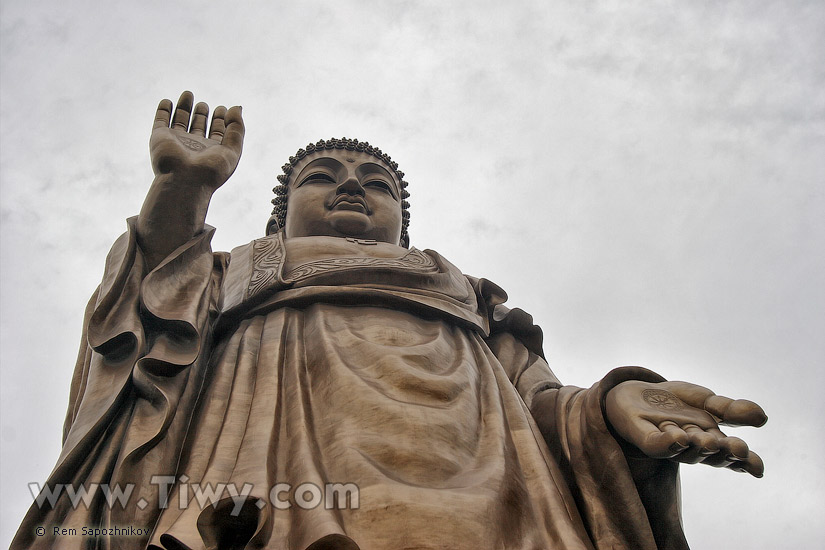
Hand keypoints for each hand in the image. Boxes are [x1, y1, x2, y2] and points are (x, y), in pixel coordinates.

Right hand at [149, 91, 243, 190]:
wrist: (184, 181)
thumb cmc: (211, 170)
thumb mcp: (233, 149)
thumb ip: (237, 128)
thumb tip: (236, 107)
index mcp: (211, 151)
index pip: (216, 132)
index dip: (220, 120)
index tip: (223, 109)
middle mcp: (194, 146)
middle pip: (198, 126)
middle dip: (201, 114)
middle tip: (204, 105)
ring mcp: (176, 141)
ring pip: (180, 121)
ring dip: (184, 107)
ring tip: (188, 94)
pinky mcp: (160, 137)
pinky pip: (161, 121)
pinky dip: (163, 111)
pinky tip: (168, 101)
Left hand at [604, 380, 766, 476]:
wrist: (629, 393)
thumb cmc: (670, 403)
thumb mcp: (704, 400)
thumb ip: (728, 409)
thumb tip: (763, 418)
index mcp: (707, 440)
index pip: (728, 455)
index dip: (743, 462)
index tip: (758, 468)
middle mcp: (688, 447)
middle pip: (708, 456)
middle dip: (723, 453)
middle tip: (737, 448)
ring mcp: (665, 443)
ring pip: (683, 451)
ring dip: (697, 447)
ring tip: (707, 440)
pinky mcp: (642, 437)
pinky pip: (655, 444)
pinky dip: (667, 442)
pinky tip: (678, 437)